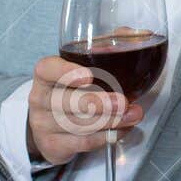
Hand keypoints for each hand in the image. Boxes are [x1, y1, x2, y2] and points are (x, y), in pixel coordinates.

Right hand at [26, 54, 143, 165]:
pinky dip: (105, 137)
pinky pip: (82, 143)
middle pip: (66, 102)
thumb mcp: (82, 65)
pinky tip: (121, 130)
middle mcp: (40, 99)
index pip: (47, 69)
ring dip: (110, 121)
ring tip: (133, 115)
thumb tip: (140, 35)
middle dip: (98, 103)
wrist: (47, 124)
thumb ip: (108, 47)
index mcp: (45, 75)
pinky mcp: (53, 145)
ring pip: (78, 124)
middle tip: (123, 102)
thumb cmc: (70, 90)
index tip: (87, 75)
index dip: (65, 71)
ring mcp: (44, 124)